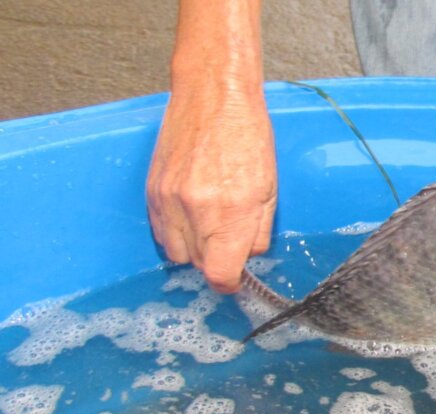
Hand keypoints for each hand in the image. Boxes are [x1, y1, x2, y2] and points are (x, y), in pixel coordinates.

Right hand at [146, 89, 276, 292]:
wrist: (212, 95)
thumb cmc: (248, 135)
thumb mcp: (270, 188)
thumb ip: (259, 230)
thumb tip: (249, 257)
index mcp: (230, 211)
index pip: (220, 274)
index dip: (230, 283)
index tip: (236, 280)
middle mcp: (194, 210)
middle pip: (199, 266)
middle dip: (216, 261)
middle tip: (229, 243)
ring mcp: (168, 201)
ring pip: (177, 253)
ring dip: (194, 250)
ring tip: (211, 227)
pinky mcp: (152, 191)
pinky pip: (161, 232)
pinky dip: (177, 233)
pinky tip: (193, 215)